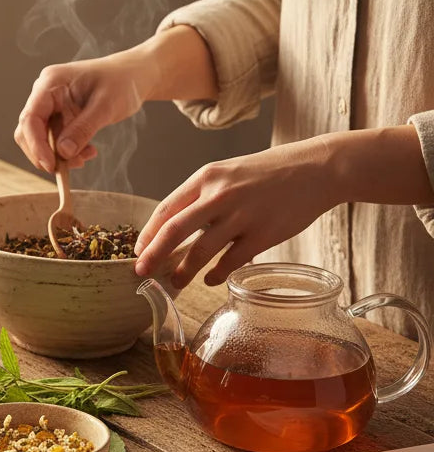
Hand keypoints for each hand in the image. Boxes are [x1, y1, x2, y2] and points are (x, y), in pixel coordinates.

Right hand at [14, 52, 147, 172]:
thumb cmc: (122, 81)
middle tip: (69, 167)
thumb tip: (63, 152)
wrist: (134, 75)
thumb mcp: (106, 105)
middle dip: (46, 153)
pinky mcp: (59, 117)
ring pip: (41, 139)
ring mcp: (51, 106)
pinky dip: (67, 152)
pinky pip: (55, 140)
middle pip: (29, 131)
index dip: (36, 144)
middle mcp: (45, 94)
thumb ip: (83, 128)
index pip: (30, 117)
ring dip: (58, 155)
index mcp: (50, 83)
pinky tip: (88, 152)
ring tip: (86, 157)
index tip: (50, 165)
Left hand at [133, 137, 340, 287]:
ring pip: (201, 251)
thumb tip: (173, 230)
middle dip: (153, 256)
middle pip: (174, 231)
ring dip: (183, 271)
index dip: (148, 234)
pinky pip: (231, 261)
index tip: (137, 252)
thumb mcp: (227, 173)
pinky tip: (209, 280)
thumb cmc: (266, 173)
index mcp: (206, 177)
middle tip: (140, 273)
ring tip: (174, 282)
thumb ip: (201, 197)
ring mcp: (242, 215)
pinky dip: (216, 274)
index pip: (165, 209)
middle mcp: (219, 195)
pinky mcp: (264, 234)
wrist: (315, 169)